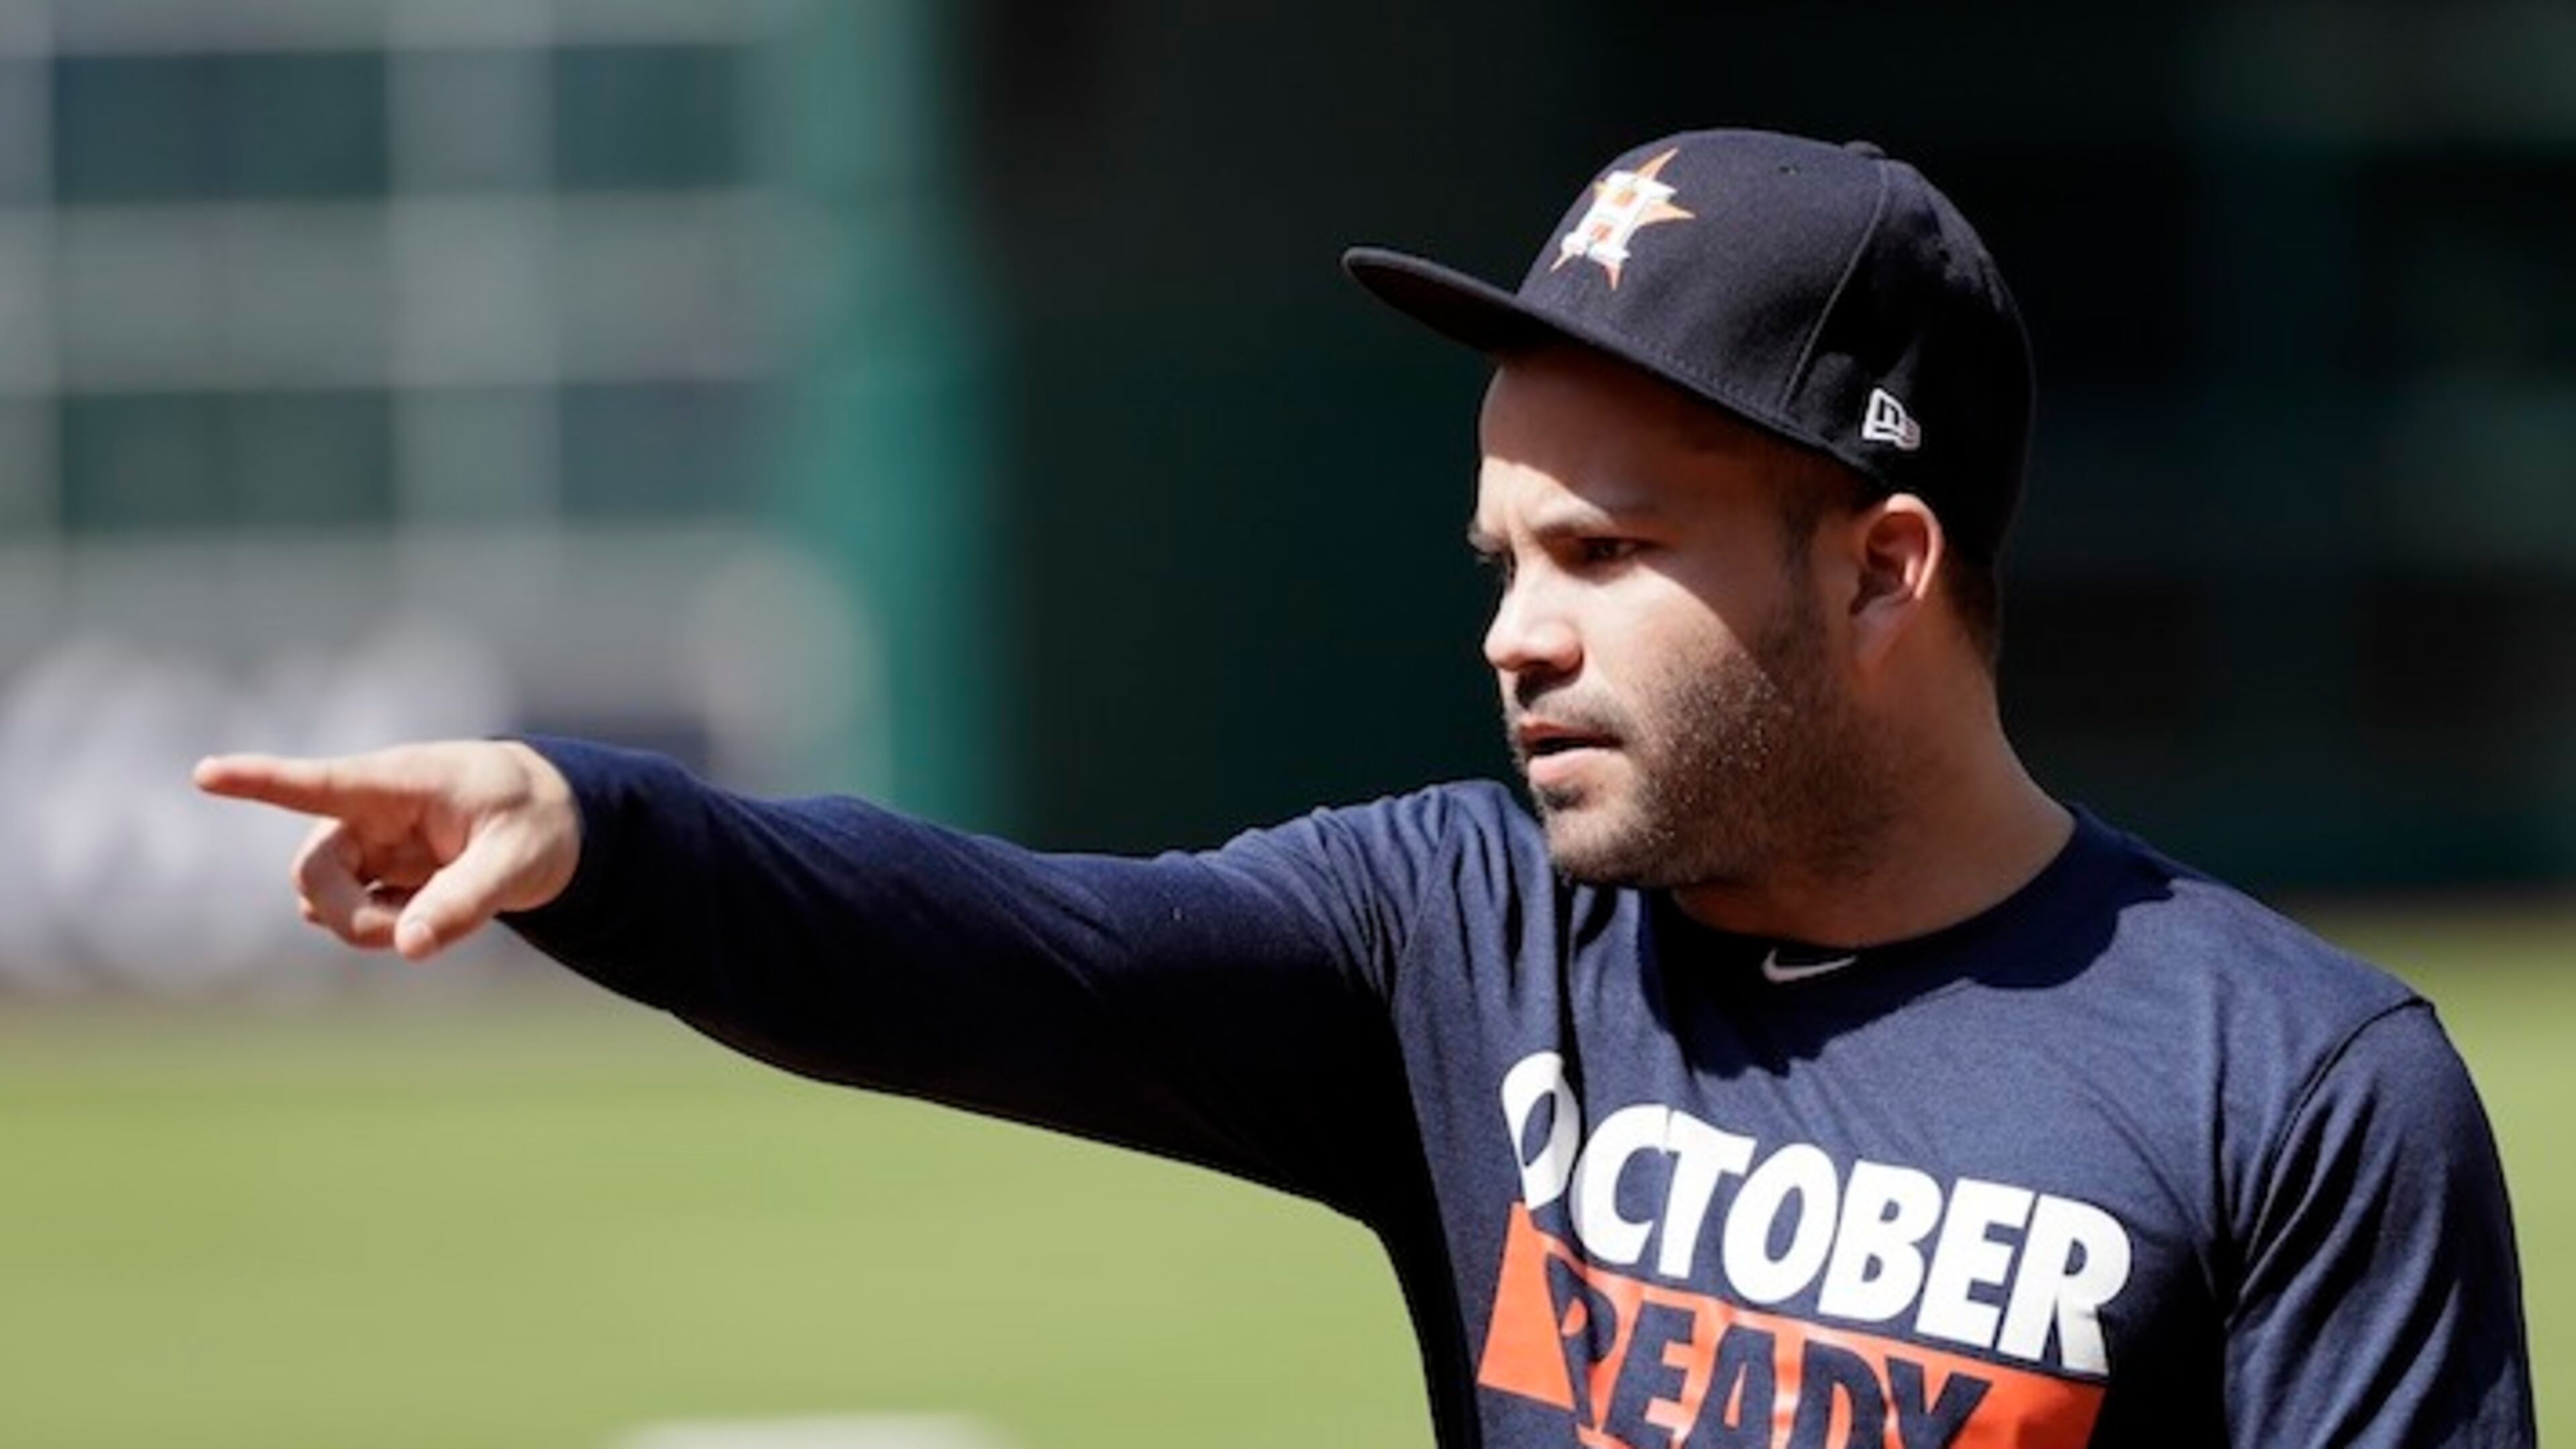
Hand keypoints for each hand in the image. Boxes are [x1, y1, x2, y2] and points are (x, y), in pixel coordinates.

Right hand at [193, 741, 581, 961]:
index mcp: (397, 783)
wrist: (548, 820)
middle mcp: (367, 813)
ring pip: (324, 902)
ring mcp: (366, 846)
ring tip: (438, 912)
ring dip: (368, 925)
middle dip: (346, 916)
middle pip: (312, 873)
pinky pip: (353, 917)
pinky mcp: (372, 876)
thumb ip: (467, 901)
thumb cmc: (536, 820)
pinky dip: (386, 929)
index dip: (258, 781)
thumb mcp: (519, 860)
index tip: (204, 773)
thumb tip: (409, 947)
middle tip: (406, 934)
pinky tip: (429, 913)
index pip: (317, 782)